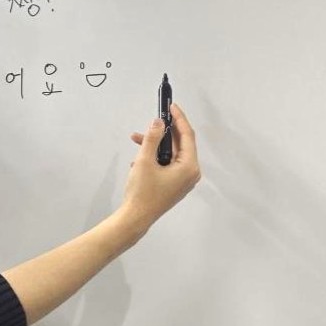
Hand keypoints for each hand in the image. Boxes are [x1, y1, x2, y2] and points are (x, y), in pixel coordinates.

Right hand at [123, 103, 199, 234]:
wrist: (134, 219)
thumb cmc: (142, 191)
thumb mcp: (145, 160)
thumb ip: (152, 138)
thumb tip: (158, 122)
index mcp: (189, 166)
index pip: (187, 135)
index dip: (179, 118)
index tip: (170, 106)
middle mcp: (190, 173)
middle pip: (181, 145)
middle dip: (164, 132)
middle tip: (154, 120)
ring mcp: (183, 181)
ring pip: (172, 155)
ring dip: (156, 145)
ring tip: (137, 139)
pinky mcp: (174, 186)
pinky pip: (168, 165)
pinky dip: (156, 158)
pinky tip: (139, 158)